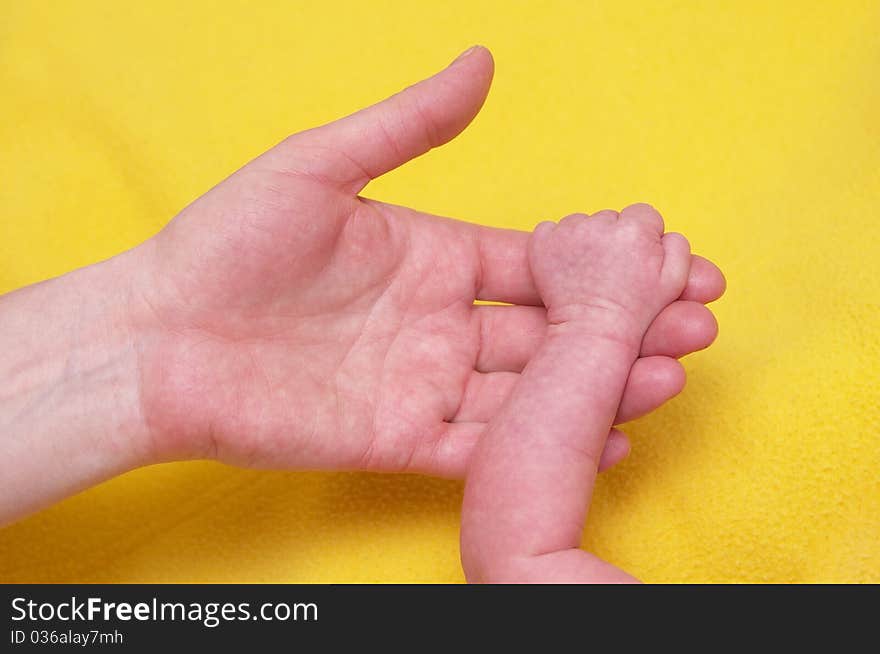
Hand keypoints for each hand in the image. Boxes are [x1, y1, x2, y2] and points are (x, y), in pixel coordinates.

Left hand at [128, 47, 723, 475]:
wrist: (156, 337)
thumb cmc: (225, 246)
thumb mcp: (320, 168)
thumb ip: (407, 126)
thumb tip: (481, 60)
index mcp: (434, 257)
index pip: (538, 262)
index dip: (605, 263)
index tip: (672, 261)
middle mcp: (440, 323)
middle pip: (550, 328)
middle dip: (623, 326)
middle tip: (696, 324)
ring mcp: (425, 384)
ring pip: (530, 390)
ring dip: (598, 384)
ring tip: (668, 374)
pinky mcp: (400, 440)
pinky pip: (485, 448)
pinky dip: (539, 447)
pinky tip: (601, 438)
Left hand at [530, 205, 691, 344]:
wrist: (590, 335)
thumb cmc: (636, 312)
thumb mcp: (673, 281)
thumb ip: (677, 246)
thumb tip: (664, 230)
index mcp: (635, 229)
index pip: (644, 215)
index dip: (643, 239)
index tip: (636, 262)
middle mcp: (600, 223)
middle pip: (610, 219)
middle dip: (613, 239)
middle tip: (611, 272)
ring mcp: (567, 231)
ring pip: (581, 224)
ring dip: (584, 241)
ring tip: (588, 274)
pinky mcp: (541, 241)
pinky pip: (551, 230)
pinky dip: (556, 245)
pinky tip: (564, 270)